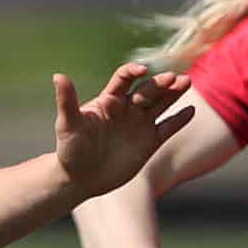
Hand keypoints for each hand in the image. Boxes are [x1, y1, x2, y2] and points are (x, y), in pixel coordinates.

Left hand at [52, 61, 193, 197]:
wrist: (80, 177)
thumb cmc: (70, 149)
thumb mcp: (67, 124)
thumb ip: (67, 100)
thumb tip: (58, 76)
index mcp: (109, 101)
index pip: (123, 79)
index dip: (132, 72)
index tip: (141, 70)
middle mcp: (127, 108)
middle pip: (148, 90)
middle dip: (160, 83)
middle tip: (174, 78)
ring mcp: (140, 124)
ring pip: (161, 104)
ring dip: (173, 93)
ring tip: (186, 82)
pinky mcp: (149, 142)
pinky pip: (167, 128)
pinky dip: (178, 120)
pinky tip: (189, 111)